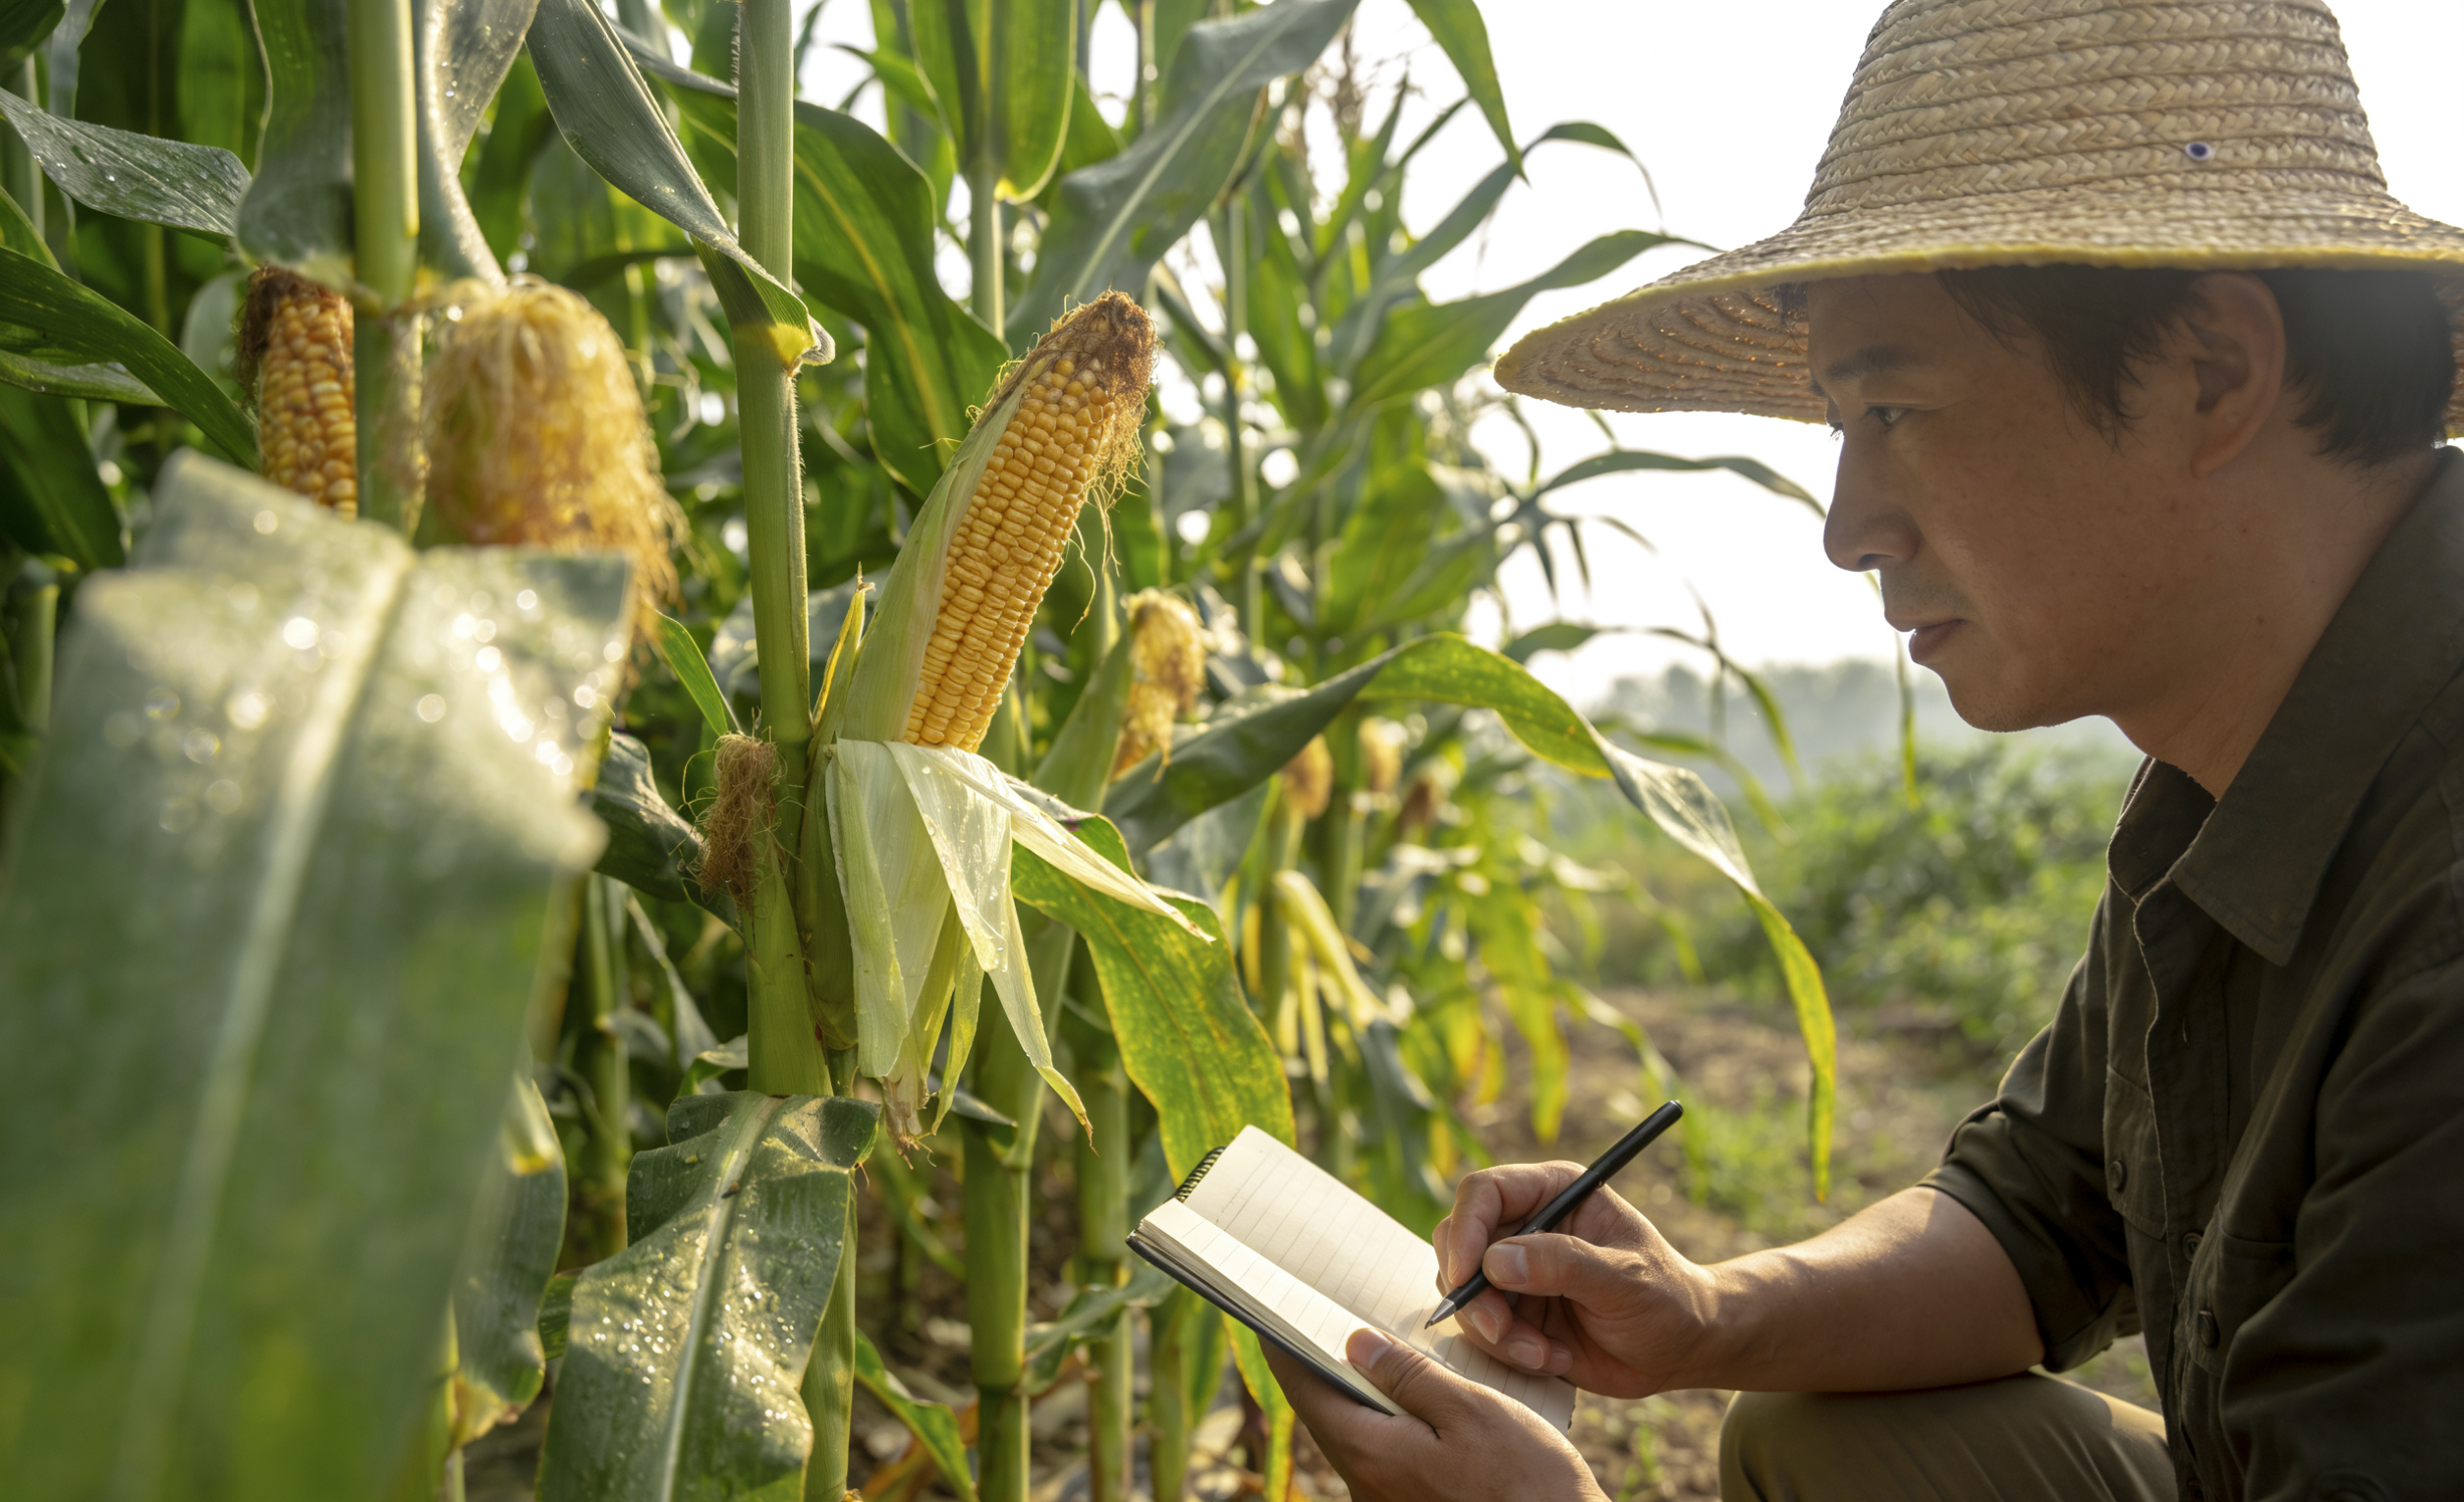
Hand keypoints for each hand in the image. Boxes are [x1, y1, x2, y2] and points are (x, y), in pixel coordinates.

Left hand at [1267, 1329, 1606, 1501]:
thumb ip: (1409, 1377)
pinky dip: (1387, 1420)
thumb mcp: (1471, 1411)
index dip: (1287, 1347)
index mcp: (1372, 1455)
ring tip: (1371, 1347)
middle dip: (1323, 1364)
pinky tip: (1412, 1398)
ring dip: (1359, 1392)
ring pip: (1358, 1435)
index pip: (1307, 1391)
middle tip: (1325, 1316)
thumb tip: (1355, 1344)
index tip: (1272, 1311)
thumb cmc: (1528, 1482)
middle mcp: (1368, 1486)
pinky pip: (1385, 1456)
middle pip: (1328, 1413)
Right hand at [1433, 1162, 1716, 1397]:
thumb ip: (1564, 1265)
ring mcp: (1515, 1270)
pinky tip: (1553, 1357)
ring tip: (1545, 1352)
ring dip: (1496, 1332)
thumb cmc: (1666, 1299)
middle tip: (1501, 1330)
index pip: (1484, 1193)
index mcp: (1555, 1192)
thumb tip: (1496, 1262)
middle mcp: (1526, 1225)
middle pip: (1458, 1243)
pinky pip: (1480, 1330)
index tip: (1465, 1277)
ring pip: (1464, 1293)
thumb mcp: (1625, 1279)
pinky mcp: (1513, 1311)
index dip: (1466, 1231)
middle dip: (1473, 1294)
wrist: (1679, 1349)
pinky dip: (1509, 1351)